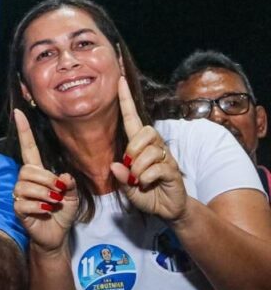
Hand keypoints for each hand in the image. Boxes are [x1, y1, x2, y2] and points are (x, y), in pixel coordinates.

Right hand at [11, 108, 77, 252]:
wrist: (56, 235)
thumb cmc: (62, 212)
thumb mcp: (73, 195)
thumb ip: (70, 184)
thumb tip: (63, 177)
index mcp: (38, 171)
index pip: (28, 147)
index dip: (24, 130)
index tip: (19, 113)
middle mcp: (25, 179)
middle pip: (28, 169)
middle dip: (47, 181)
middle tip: (58, 194)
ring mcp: (19, 194)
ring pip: (26, 185)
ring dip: (46, 195)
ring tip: (53, 203)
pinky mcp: (17, 208)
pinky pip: (25, 202)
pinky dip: (40, 207)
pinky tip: (45, 211)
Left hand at [109, 77, 187, 221]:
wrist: (168, 210)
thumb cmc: (146, 194)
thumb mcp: (127, 187)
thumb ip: (121, 177)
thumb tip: (115, 166)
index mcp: (140, 146)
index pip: (132, 118)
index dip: (126, 99)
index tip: (120, 80)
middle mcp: (155, 147)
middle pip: (145, 131)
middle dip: (133, 149)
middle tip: (131, 168)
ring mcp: (165, 157)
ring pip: (150, 151)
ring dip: (139, 168)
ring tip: (139, 180)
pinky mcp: (173, 170)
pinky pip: (158, 168)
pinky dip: (147, 178)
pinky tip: (148, 184)